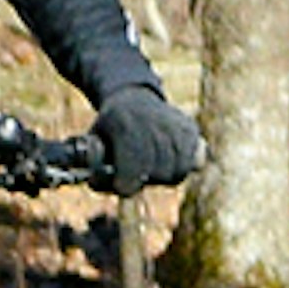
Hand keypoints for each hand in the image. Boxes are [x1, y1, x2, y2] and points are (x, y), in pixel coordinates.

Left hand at [93, 83, 202, 197]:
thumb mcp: (93, 143)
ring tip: (151, 166)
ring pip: (178, 171)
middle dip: (146, 178)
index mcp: (123, 124)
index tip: (122, 187)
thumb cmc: (111, 130)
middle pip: (159, 171)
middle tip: (136, 173)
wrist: (131, 100)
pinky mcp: (191, 129)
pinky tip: (169, 159)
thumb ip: (96, 169)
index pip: (133, 165)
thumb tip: (109, 185)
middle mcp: (153, 121)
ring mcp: (175, 125)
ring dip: (163, 175)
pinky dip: (182, 166)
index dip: (127, 182)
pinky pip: (195, 162)